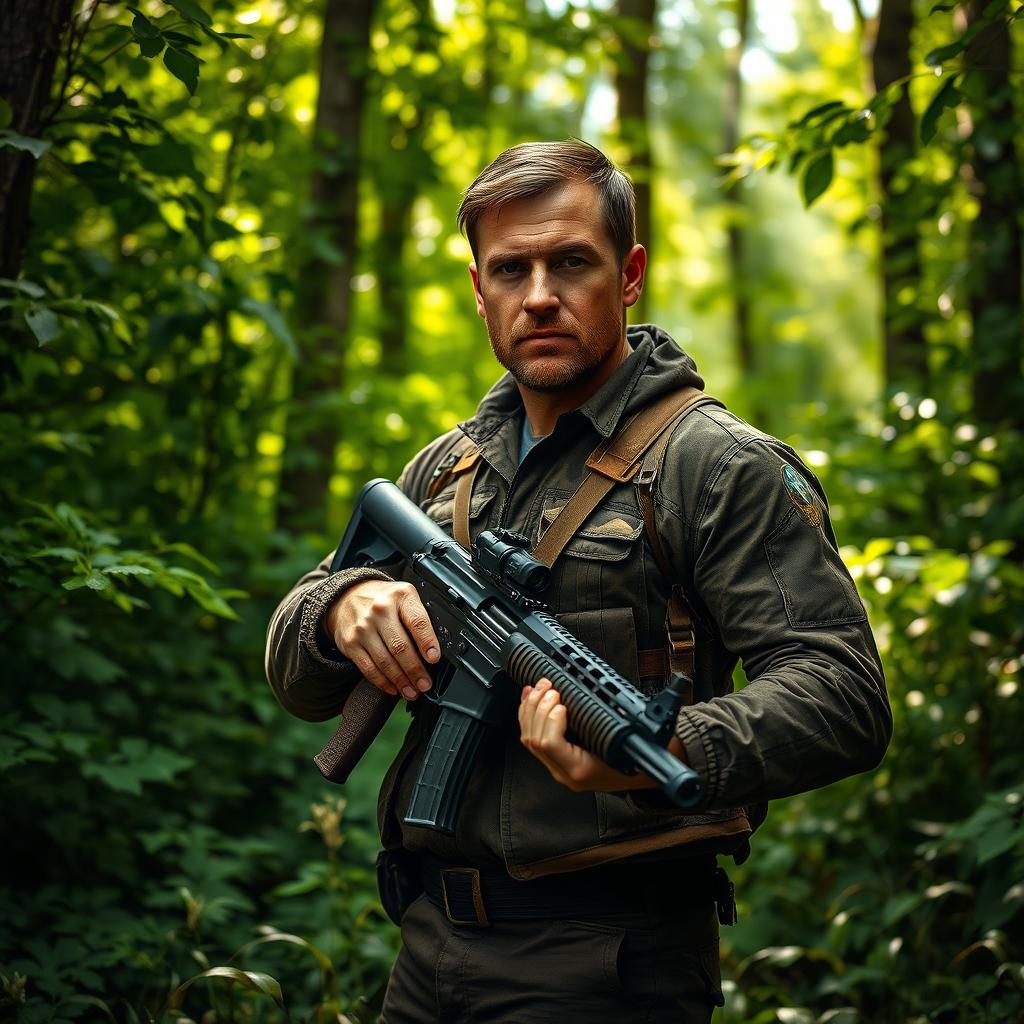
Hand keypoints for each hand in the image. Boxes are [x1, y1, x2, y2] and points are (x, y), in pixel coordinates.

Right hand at [326, 580, 439, 700]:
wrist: (347, 596)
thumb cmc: (383, 600)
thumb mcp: (404, 597)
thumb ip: (419, 617)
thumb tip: (436, 649)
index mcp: (400, 596)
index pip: (417, 621)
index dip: (427, 642)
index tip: (434, 658)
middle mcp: (380, 610)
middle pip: (400, 646)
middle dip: (415, 670)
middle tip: (425, 684)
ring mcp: (363, 628)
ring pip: (385, 661)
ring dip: (401, 681)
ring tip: (412, 691)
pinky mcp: (350, 644)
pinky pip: (369, 668)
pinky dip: (383, 682)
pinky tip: (393, 688)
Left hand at [518, 678, 653, 792]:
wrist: (639, 774)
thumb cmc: (635, 759)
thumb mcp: (622, 738)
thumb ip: (598, 721)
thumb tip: (579, 697)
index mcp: (580, 770)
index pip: (550, 744)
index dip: (551, 719)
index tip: (562, 703)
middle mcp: (565, 773)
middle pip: (534, 740)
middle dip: (537, 707)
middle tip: (548, 687)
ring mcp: (558, 768)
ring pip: (528, 739)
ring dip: (530, 708)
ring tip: (539, 688)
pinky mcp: (555, 760)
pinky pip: (533, 739)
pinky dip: (528, 715)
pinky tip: (528, 698)